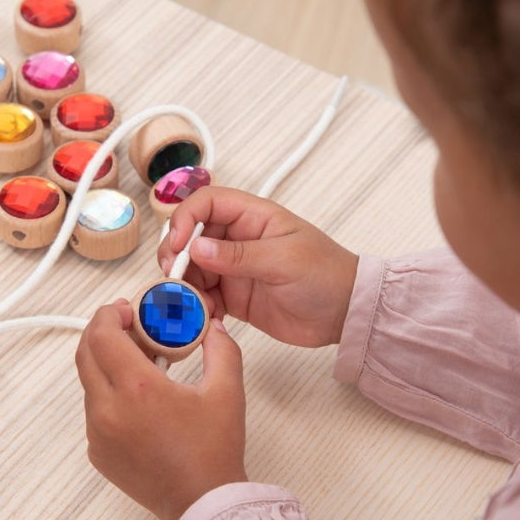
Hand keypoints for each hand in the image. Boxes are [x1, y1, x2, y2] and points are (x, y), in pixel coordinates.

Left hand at [75, 300, 248, 519]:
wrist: (203, 503)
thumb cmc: (214, 451)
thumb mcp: (227, 391)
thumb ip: (221, 348)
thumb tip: (213, 327)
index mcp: (138, 389)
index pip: (103, 335)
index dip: (109, 314)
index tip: (125, 310)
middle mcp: (109, 410)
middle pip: (85, 354)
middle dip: (101, 332)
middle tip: (126, 326)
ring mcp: (98, 434)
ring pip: (89, 383)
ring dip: (105, 364)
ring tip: (139, 364)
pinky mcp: (98, 453)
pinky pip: (94, 412)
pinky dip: (109, 395)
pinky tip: (138, 400)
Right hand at [159, 187, 358, 347]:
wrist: (345, 314)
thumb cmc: (326, 275)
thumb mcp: (284, 260)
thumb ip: (238, 255)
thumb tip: (195, 247)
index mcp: (253, 217)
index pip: (207, 203)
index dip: (185, 218)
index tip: (179, 245)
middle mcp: (238, 239)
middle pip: (191, 237)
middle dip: (177, 255)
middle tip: (175, 277)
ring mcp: (234, 269)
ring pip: (194, 269)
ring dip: (185, 285)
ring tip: (193, 303)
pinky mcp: (234, 297)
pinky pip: (204, 297)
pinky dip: (198, 306)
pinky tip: (205, 316)